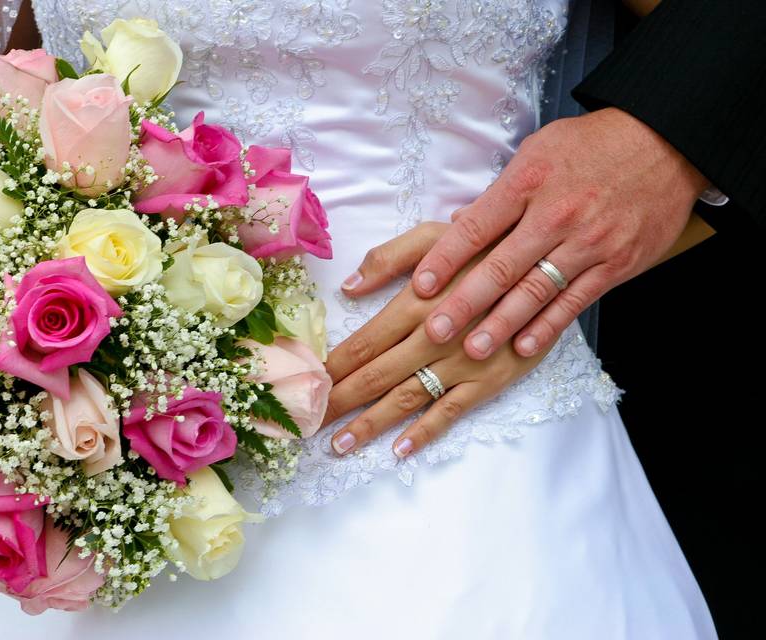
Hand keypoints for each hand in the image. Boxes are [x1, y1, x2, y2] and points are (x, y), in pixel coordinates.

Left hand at [325, 223, 549, 457]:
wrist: (553, 261)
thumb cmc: (488, 243)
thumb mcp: (436, 234)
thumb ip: (389, 258)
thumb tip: (347, 286)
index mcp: (415, 303)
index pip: (361, 343)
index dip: (329, 367)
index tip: (302, 385)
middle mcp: (433, 338)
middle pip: (374, 376)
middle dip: (336, 402)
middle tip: (304, 423)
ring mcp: (461, 364)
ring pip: (405, 400)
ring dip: (370, 424)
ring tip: (338, 444)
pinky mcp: (490, 381)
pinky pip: (452, 412)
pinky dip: (425, 432)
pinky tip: (399, 450)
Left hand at [385, 108, 708, 359]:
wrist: (666, 142)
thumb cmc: (591, 145)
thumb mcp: (537, 152)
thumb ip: (499, 193)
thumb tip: (457, 224)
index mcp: (528, 182)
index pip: (476, 228)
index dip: (444, 259)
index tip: (419, 286)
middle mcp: (556, 215)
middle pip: (501, 267)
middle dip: (464, 303)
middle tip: (434, 331)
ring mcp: (588, 243)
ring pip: (536, 292)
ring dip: (501, 324)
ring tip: (472, 350)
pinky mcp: (615, 265)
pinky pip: (574, 302)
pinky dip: (547, 327)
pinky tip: (522, 347)